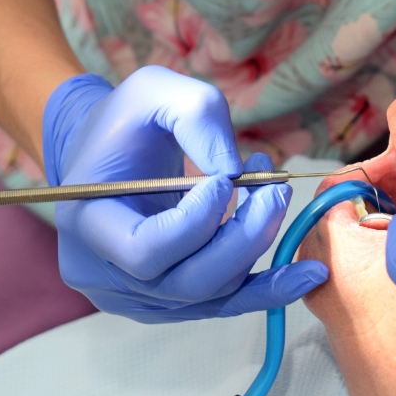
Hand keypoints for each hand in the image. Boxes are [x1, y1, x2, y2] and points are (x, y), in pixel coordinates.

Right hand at [43, 67, 327, 322]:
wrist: (105, 152)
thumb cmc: (126, 120)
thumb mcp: (155, 90)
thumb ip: (198, 117)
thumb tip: (237, 173)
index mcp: (87, 222)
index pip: (146, 248)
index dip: (197, 221)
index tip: (226, 179)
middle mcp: (103, 274)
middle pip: (188, 281)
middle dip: (244, 237)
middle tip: (275, 190)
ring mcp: (135, 297)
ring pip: (211, 295)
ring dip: (256, 248)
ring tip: (275, 197)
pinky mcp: (167, 302)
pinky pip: (221, 304)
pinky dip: (266, 289)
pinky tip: (308, 273)